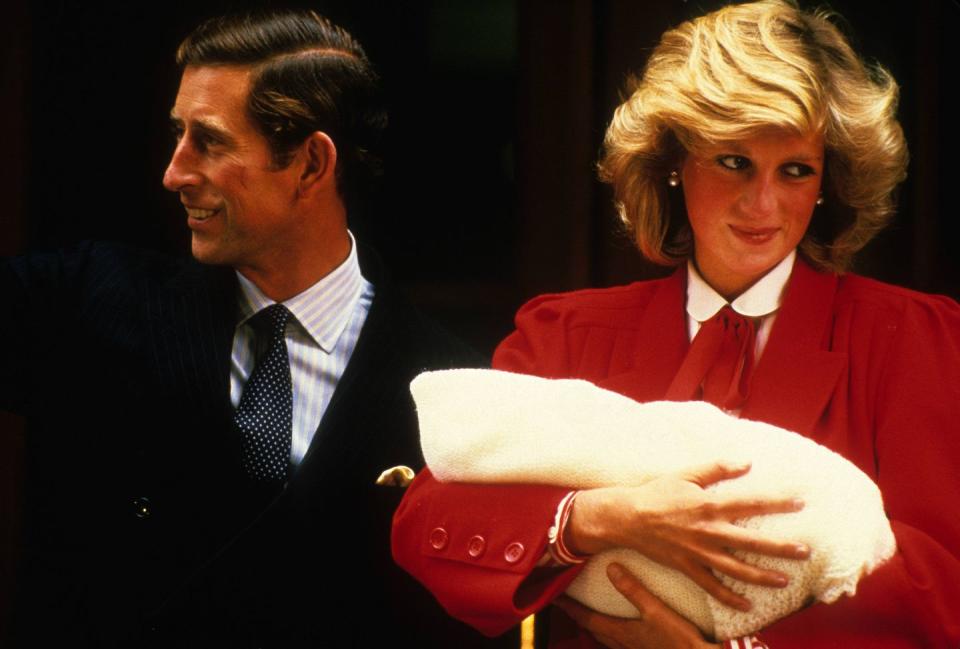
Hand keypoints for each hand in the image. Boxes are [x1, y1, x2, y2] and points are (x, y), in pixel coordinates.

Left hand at [554, 562, 719, 648]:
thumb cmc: (679, 639)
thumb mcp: (656, 610)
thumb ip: (633, 590)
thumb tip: (611, 568)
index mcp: (621, 632)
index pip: (587, 618)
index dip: (570, 607)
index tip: (555, 598)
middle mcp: (623, 645)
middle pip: (593, 630)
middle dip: (578, 617)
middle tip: (568, 604)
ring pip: (605, 640)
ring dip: (595, 627)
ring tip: (589, 615)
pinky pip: (620, 645)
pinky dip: (612, 636)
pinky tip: (622, 632)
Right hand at [565, 461, 808, 610]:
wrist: (627, 517)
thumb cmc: (657, 493)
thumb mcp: (686, 474)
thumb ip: (717, 468)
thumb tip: (747, 461)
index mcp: (710, 505)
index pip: (751, 504)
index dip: (777, 503)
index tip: (801, 503)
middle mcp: (708, 531)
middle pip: (752, 542)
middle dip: (780, 548)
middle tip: (805, 551)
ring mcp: (698, 552)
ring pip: (737, 568)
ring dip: (762, 576)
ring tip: (784, 581)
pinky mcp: (687, 566)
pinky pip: (712, 587)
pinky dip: (730, 597)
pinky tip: (748, 605)